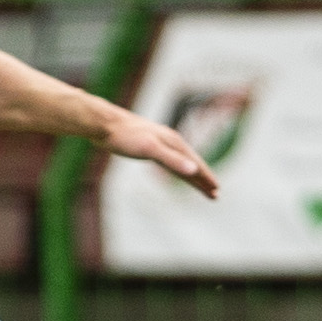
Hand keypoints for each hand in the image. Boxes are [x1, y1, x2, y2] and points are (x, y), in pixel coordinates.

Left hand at [103, 106, 220, 198]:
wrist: (104, 124)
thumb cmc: (126, 136)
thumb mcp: (150, 149)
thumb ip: (172, 160)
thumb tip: (194, 170)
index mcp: (174, 142)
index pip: (196, 164)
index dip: (207, 178)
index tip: (217, 191)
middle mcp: (170, 142)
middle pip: (192, 165)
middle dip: (203, 180)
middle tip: (215, 195)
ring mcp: (160, 144)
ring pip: (181, 164)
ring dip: (192, 177)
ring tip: (202, 188)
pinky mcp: (149, 147)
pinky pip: (169, 163)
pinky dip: (178, 170)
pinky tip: (178, 172)